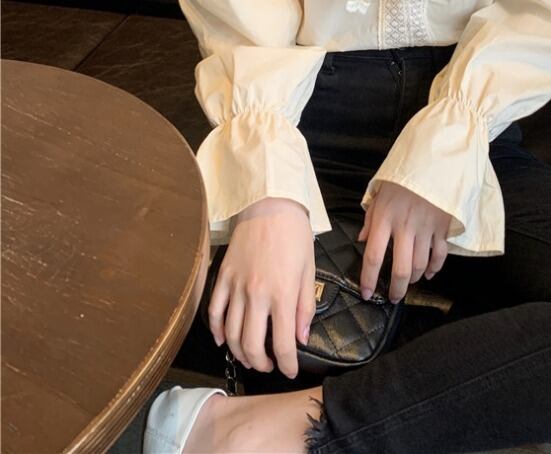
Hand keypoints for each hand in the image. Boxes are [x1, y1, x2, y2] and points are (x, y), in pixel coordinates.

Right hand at [207, 196, 315, 378]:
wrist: (271, 205)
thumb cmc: (295, 235)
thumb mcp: (309, 270)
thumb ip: (305, 306)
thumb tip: (302, 337)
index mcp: (283, 294)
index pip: (283, 343)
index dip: (287, 364)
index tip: (290, 371)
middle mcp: (257, 295)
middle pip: (252, 345)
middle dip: (261, 363)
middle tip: (269, 365)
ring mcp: (236, 286)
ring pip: (231, 333)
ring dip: (240, 352)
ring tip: (250, 356)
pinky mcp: (223, 276)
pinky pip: (215, 311)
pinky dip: (217, 330)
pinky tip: (223, 339)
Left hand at [358, 180, 451, 302]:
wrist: (432, 162)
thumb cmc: (401, 179)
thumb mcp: (378, 194)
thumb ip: (370, 219)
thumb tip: (362, 241)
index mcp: (385, 218)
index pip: (373, 256)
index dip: (368, 279)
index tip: (366, 293)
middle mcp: (405, 226)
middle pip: (400, 268)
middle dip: (396, 289)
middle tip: (393, 297)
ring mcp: (425, 228)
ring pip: (420, 265)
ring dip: (415, 279)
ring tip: (409, 282)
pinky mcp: (442, 227)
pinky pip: (439, 254)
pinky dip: (436, 268)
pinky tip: (430, 274)